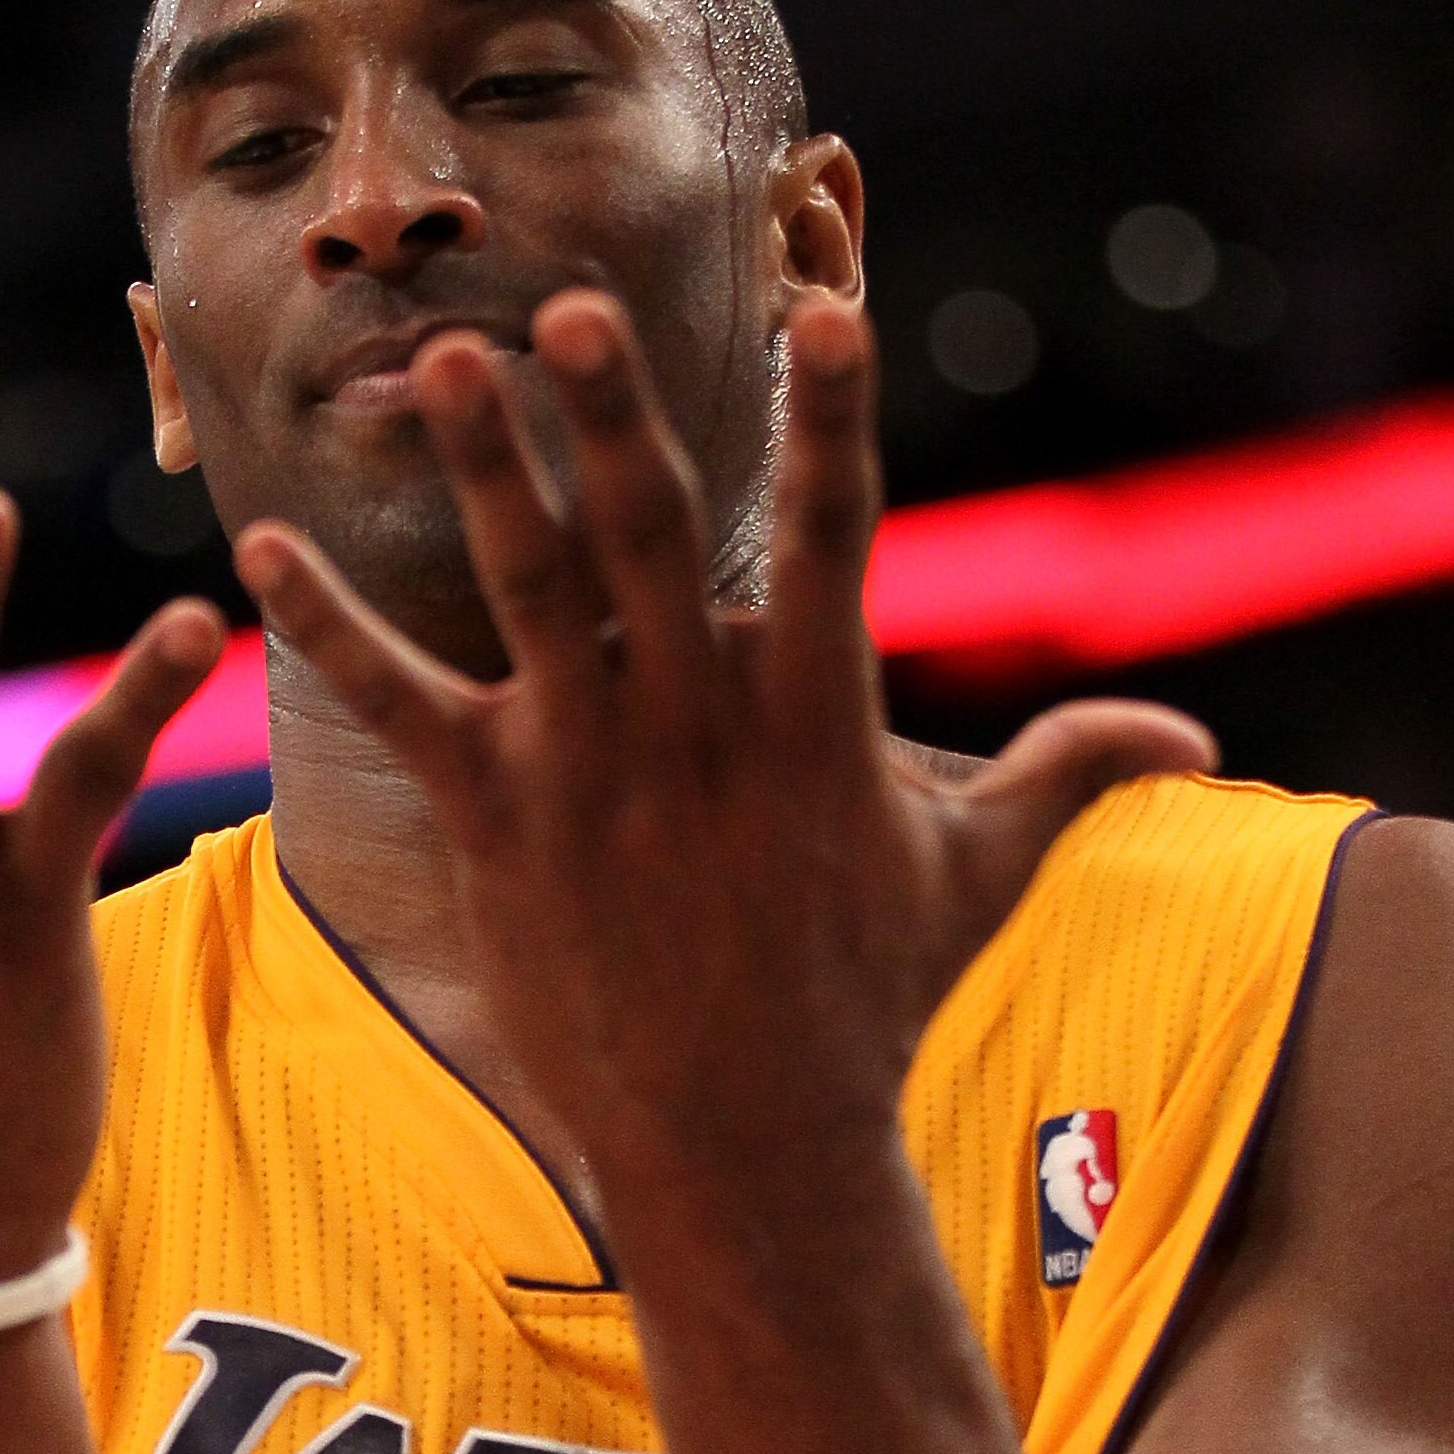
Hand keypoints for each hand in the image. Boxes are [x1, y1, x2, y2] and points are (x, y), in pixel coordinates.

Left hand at [235, 293, 1212, 1244]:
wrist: (747, 1148)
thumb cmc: (862, 1006)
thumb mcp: (973, 882)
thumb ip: (1065, 777)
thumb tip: (1195, 744)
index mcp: (815, 718)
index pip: (841, 536)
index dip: (834, 417)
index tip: (825, 304)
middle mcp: (700, 729)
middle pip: (656, 539)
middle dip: (617, 419)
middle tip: (571, 308)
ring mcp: (593, 774)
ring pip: (531, 594)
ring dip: (482, 476)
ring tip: (438, 366)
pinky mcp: (500, 824)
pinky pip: (400, 709)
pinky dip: (329, 630)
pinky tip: (258, 549)